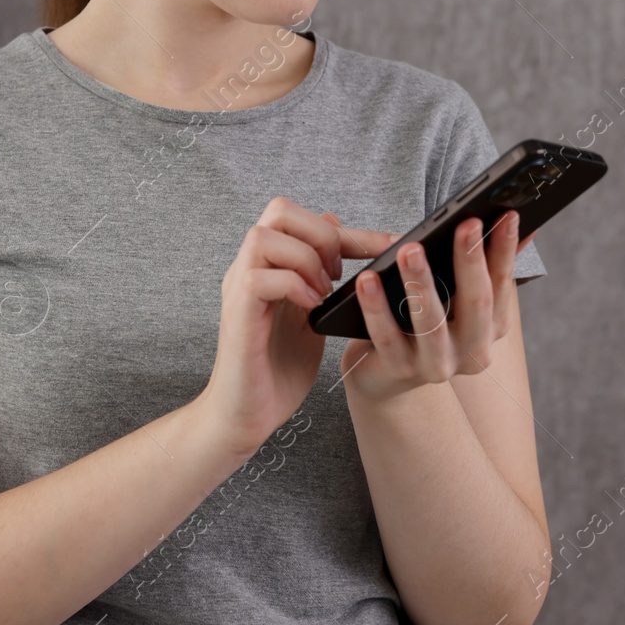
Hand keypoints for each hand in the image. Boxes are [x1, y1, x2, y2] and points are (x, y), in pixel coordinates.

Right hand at [199, 196, 343, 456]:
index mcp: (269, 264)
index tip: (387, 247)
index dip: (349, 230)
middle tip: (338, 273)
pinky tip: (310, 308)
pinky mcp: (237, 314)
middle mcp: (249, 267)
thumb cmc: (278, 368)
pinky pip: (259, 277)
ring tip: (322, 293)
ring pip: (263, 237)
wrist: (247, 415)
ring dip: (305, 260)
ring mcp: (239, 288)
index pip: (303, 219)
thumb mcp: (311, 313)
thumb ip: (320, 275)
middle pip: (278, 209)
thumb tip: (336, 226)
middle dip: (320, 235)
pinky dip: (293, 286)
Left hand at [331, 210, 534, 404]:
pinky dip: (376, 307)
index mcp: (491, 326)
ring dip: (421, 282)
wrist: (384, 374)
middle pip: (476, 302)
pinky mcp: (399, 371)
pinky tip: (367, 279)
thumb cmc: (422, 322)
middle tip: (465, 223)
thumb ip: (482, 262)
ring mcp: (437, 365)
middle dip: (471, 260)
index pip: (502, 283)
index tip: (507, 215)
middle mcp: (472, 350)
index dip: (505, 250)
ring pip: (431, 323)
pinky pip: (386, 336)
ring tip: (409, 248)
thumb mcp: (456, 295)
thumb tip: (508, 216)